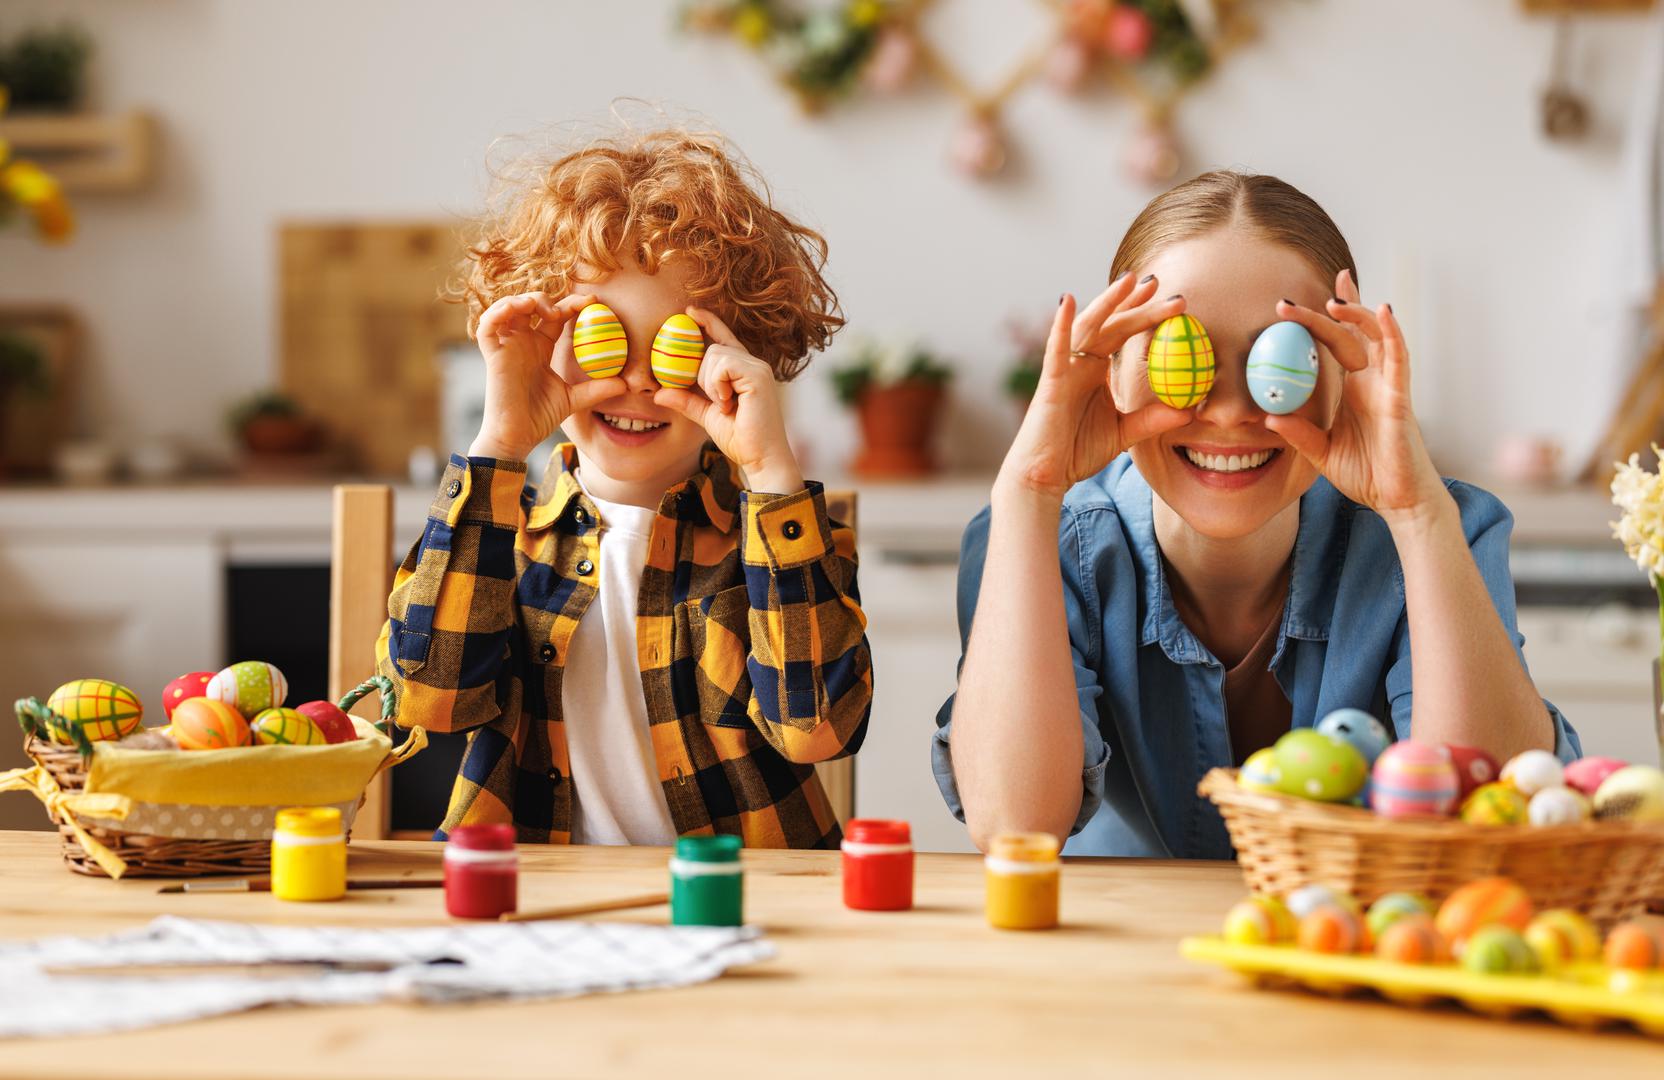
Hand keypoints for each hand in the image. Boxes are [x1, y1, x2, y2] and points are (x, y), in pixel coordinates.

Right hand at [468, 292, 625, 460]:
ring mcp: (507, 347)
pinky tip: (516, 309)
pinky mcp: (493, 356)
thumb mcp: (574, 399)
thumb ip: (596, 389)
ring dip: (522, 299)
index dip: (571, 304)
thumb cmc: (539, 417)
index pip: (556, 316)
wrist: (518, 437)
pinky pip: (487, 327)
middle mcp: (523, 343)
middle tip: (565, 308)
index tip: (593, 301)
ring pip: (507, 309)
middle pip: (531, 305)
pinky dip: (498, 312)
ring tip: (538, 305)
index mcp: (541, 347)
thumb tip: (625, 385)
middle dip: (547, 299)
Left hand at [652, 307, 803, 493]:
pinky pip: (723, 365)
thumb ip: (686, 401)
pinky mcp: (757, 375)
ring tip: (725, 405)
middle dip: (703, 375)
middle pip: (712, 348)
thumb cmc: (741, 438)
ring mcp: (757, 368)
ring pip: (715, 355)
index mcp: (744, 370)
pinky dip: (717, 384)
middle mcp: (753, 364)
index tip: (689, 311)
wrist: (761, 458)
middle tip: (718, 402)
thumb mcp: (706, 416)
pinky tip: (728, 402)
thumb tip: (658, 393)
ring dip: (710, 383)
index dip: (708, 321)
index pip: (724, 337)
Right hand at [999, 273, 1191, 500]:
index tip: (1173, 300)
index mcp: (1095, 370)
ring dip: (1107, 302)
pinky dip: (1061, 325)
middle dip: (1135, 303)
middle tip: (1161, 284)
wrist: (1046, 475)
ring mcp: (1064, 369)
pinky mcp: (1050, 382)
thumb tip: (1189, 410)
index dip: (1145, 314)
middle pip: (1111, 325)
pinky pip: (1056, 349)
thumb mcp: (1124, 434)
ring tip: (1130, 281)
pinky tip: (1068, 300)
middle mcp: (1080, 363)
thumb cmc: (1078, 452)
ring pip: (1088, 327)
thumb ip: (1152, 420)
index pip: (1124, 334)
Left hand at [1264, 270, 1447, 525]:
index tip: (1292, 303)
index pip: (1338, 343)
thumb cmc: (1367, 474)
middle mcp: (1372, 380)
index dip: (1322, 319)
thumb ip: (1300, 434)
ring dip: (1356, 314)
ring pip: (1376, 336)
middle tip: (1289, 301)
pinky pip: (1399, 358)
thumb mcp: (1322, 453)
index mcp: (1354, 389)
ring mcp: (1388, 385)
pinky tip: (1383, 312)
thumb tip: (1268, 418)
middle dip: (1329, 309)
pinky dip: (1392, 333)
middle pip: (1352, 332)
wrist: (1397, 500)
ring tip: (1332, 299)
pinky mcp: (1400, 396)